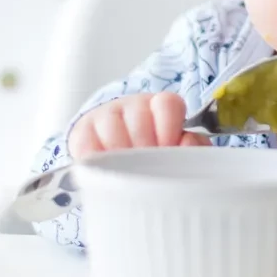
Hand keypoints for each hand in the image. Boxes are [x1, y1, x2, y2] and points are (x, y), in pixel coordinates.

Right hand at [68, 92, 210, 158]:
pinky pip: (85, 144)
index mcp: (161, 106)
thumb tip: (187, 144)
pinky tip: (104, 170)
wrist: (120, 165)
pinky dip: (94, 160)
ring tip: (127, 173)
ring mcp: (105, 116)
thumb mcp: (179, 151)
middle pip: (138, 118)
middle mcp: (133, 106)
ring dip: (120, 156)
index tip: (168, 148)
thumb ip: (193, 148)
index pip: (167, 103)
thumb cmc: (157, 159)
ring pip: (112, 129)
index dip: (168, 127)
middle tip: (148, 168)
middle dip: (145, 149)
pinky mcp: (83, 132)